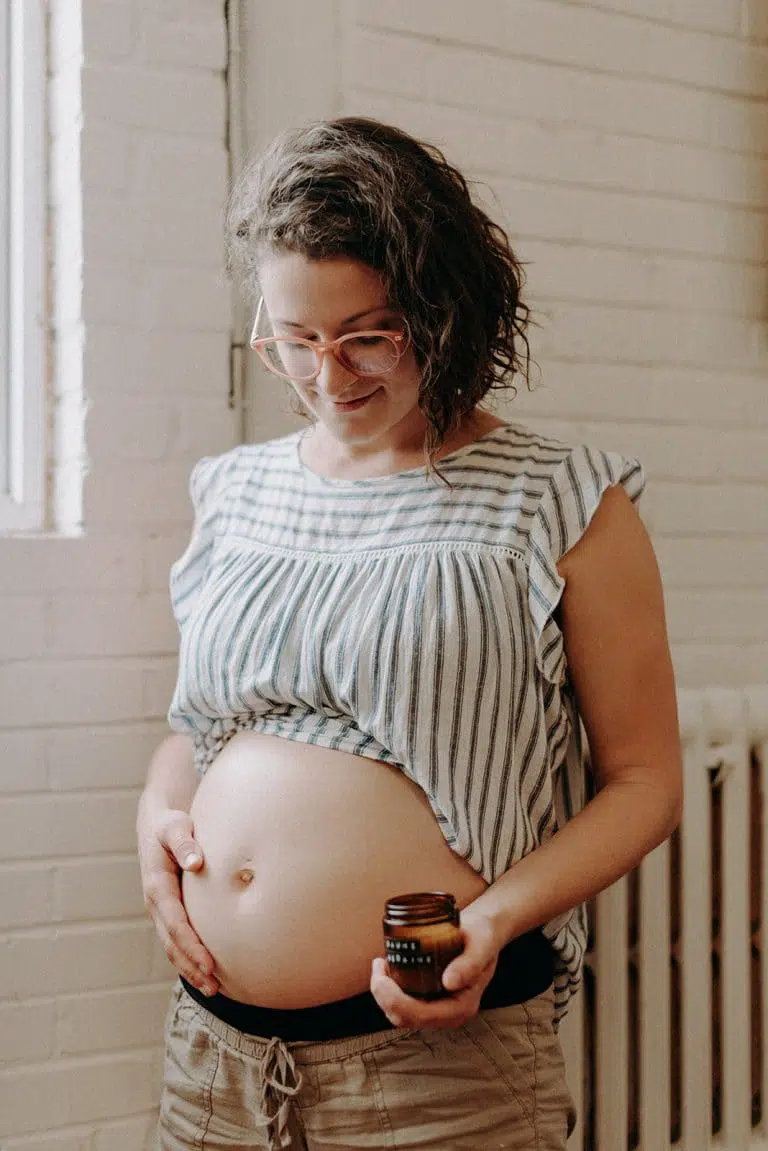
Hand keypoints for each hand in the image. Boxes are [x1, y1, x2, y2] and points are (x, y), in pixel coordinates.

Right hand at [137, 796, 218, 995]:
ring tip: (213, 988)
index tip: (210, 963)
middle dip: (192, 966)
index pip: (177, 924)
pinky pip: (176, 939)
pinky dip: (188, 957)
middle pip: (173, 943)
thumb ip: (185, 842)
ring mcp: (160, 909)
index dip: (193, 946)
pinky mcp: (168, 909)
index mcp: (157, 886)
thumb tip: (195, 862)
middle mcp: (156, 902)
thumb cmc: (170, 823)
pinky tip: (205, 970)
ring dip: (190, 968)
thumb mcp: (175, 826)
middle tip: (215, 987)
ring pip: (172, 946)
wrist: (157, 821)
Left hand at [370, 909, 500, 1028]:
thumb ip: (469, 964)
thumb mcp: (481, 945)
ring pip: (399, 1014)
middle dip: (383, 995)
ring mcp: (438, 1010)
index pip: (419, 1015)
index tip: (383, 970)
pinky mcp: (429, 1001)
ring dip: (383, 993)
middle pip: (403, 1018)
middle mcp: (448, 1015)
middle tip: (378, 963)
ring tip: (381, 964)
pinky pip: (402, 1005)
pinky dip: (389, 991)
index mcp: (461, 1007)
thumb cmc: (482, 936)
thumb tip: (449, 982)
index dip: (393, 999)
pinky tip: (388, 968)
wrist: (484, 933)